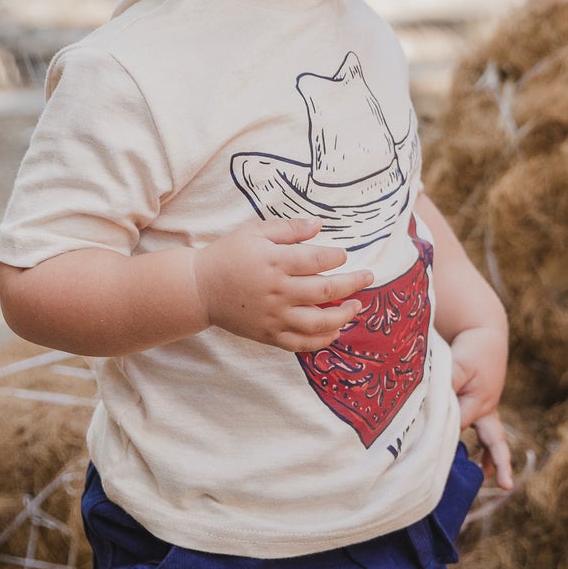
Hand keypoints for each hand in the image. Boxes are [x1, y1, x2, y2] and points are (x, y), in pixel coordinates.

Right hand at [192, 217, 371, 353]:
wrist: (199, 288)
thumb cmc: (229, 255)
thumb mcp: (255, 232)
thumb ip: (288, 229)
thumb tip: (319, 225)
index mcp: (275, 262)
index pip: (317, 260)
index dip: (336, 257)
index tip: (342, 256)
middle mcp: (277, 291)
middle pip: (326, 290)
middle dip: (353, 283)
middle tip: (368, 277)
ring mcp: (274, 316)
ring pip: (318, 322)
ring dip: (344, 315)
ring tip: (357, 307)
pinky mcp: (268, 334)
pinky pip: (301, 343)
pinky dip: (322, 340)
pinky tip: (336, 331)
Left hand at [449, 322, 512, 487]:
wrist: (486, 332)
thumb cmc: (472, 349)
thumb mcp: (457, 364)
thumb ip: (446, 385)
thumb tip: (434, 406)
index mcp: (481, 403)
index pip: (457, 428)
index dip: (441, 436)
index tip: (424, 445)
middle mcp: (487, 409)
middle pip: (492, 441)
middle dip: (498, 462)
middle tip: (505, 485)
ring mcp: (488, 407)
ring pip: (491, 438)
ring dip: (491, 457)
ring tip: (490, 478)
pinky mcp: (484, 404)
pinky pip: (485, 430)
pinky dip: (483, 445)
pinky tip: (480, 459)